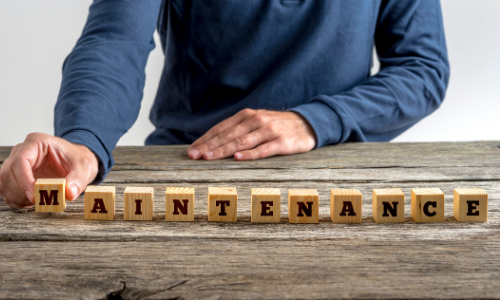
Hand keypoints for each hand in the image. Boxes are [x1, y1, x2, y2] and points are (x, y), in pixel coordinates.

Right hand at [0, 133, 98, 207]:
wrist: (77, 162)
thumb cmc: (78, 160)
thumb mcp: (84, 168)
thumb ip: (78, 180)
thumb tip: (70, 193)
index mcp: (37, 142)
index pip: (21, 160)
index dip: (24, 180)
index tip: (33, 196)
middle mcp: (23, 150)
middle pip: (8, 173)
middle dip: (20, 191)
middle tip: (37, 201)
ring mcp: (17, 163)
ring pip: (4, 182)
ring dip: (16, 197)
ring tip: (37, 202)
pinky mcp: (16, 175)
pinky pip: (6, 189)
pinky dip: (15, 199)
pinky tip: (31, 202)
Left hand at [187, 109, 316, 160]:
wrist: (308, 124)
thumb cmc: (276, 127)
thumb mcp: (256, 122)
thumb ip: (238, 130)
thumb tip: (212, 143)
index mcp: (247, 115)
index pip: (221, 128)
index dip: (205, 139)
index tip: (191, 150)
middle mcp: (256, 120)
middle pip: (228, 135)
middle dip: (209, 146)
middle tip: (194, 156)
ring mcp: (269, 131)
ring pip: (242, 141)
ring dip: (223, 150)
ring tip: (209, 157)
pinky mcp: (282, 142)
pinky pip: (263, 149)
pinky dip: (250, 154)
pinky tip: (238, 158)